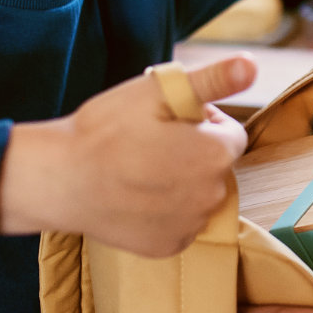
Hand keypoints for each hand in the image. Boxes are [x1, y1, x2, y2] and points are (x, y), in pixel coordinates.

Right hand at [0, 54, 255, 255]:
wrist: (60, 180)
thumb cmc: (106, 131)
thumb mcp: (158, 91)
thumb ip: (213, 79)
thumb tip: (252, 65)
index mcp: (216, 154)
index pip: (228, 133)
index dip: (199, 122)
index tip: (166, 120)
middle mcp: (213, 195)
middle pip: (214, 165)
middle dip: (192, 152)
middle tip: (147, 142)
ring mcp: (191, 225)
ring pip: (197, 195)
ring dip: (180, 182)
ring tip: (137, 169)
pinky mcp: (167, 247)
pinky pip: (178, 224)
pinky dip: (163, 212)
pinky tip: (134, 197)